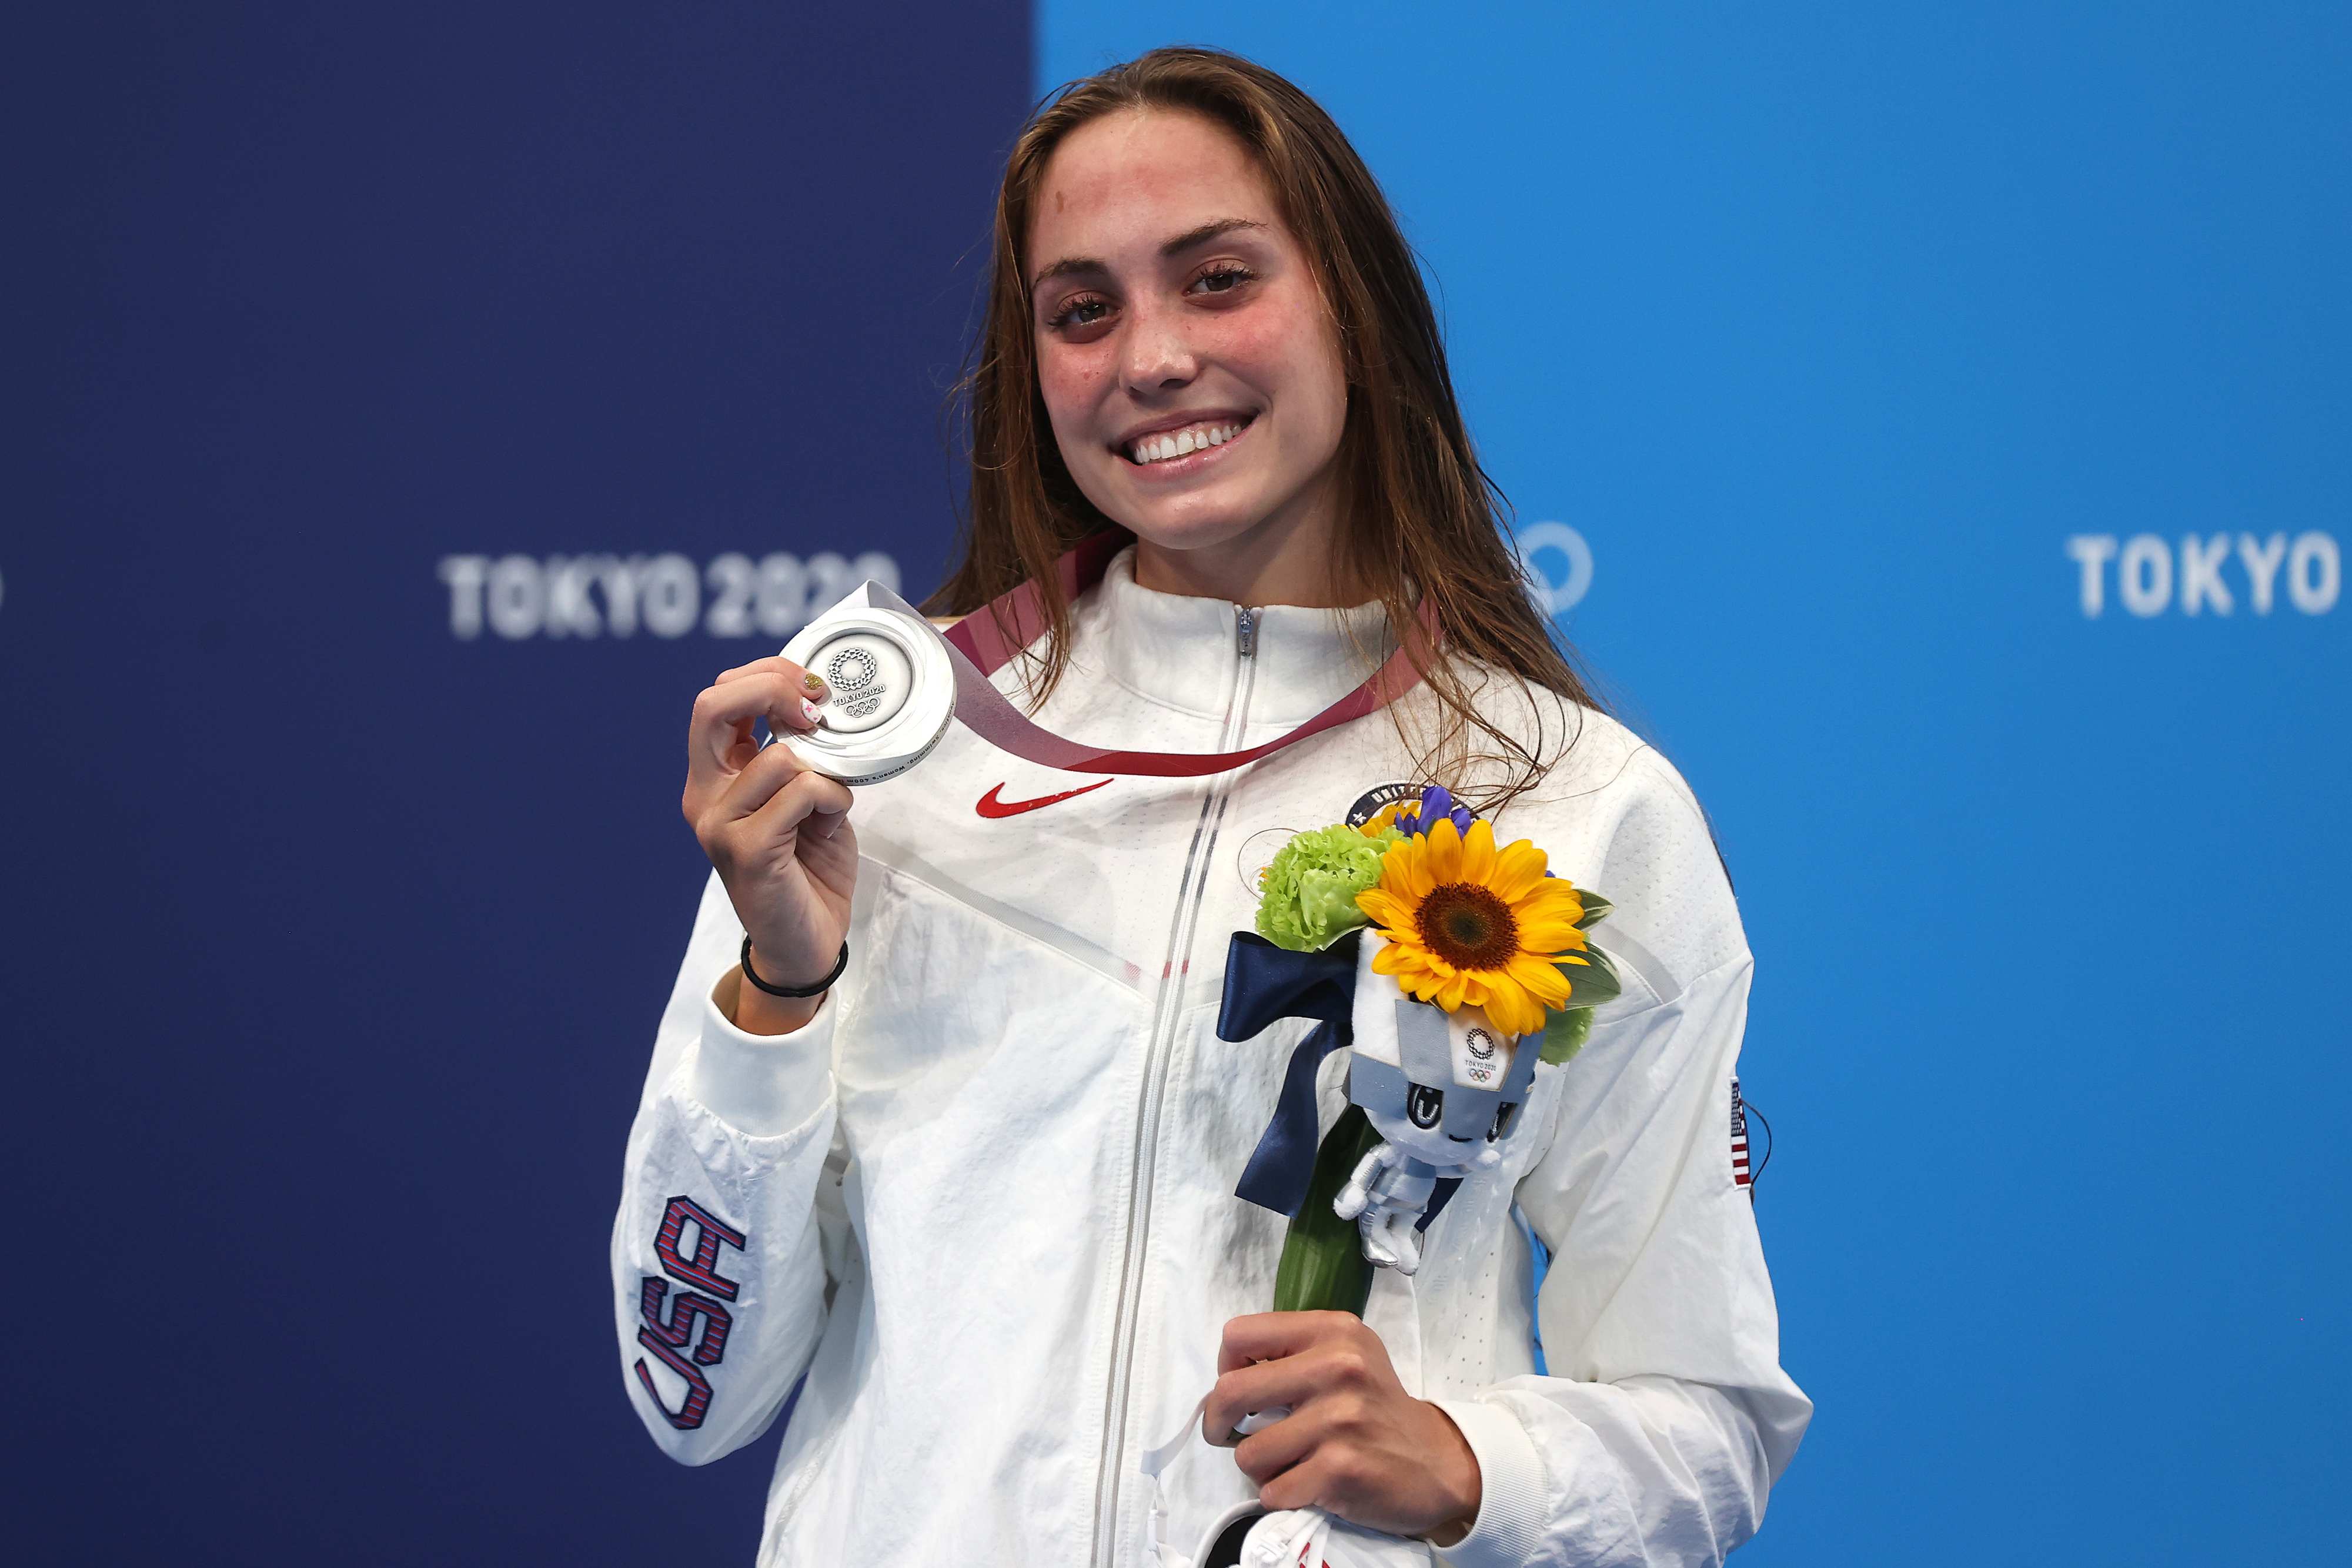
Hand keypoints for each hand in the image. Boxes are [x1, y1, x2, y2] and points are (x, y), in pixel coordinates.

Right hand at [683, 655, 856, 1033]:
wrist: (805, 943)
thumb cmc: (808, 869)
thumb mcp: (807, 798)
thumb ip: (802, 755)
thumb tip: (819, 709)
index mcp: (715, 776)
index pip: (716, 698)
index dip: (766, 675)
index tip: (811, 689)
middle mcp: (704, 796)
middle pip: (711, 706)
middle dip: (773, 688)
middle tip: (816, 709)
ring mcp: (718, 824)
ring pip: (777, 757)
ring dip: (826, 770)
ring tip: (832, 801)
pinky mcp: (746, 851)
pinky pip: (799, 793)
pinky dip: (832, 799)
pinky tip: (832, 824)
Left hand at [1205, 1312, 1480, 1543]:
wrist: (1436, 1461)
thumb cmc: (1377, 1408)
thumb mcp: (1347, 1354)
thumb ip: (1293, 1352)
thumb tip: (1227, 1375)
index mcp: (1332, 1331)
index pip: (1239, 1334)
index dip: (1225, 1366)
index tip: (1237, 1387)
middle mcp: (1338, 1368)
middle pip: (1231, 1392)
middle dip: (1217, 1422)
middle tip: (1226, 1433)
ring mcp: (1339, 1420)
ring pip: (1247, 1453)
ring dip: (1259, 1467)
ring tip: (1289, 1461)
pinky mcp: (1340, 1469)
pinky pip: (1273, 1490)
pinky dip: (1281, 1494)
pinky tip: (1307, 1484)